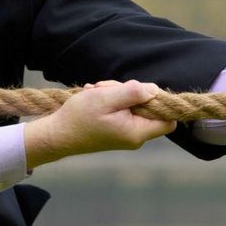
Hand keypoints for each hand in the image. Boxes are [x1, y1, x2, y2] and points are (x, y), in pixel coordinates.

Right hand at [24, 80, 176, 167]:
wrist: (57, 134)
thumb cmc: (80, 118)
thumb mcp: (106, 98)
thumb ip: (132, 92)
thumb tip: (155, 90)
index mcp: (137, 132)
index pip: (169, 120)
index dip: (162, 102)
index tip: (142, 90)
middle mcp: (135, 136)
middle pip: (149, 107)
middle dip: (130, 92)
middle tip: (107, 89)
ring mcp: (125, 133)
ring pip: (133, 105)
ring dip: (116, 93)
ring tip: (96, 93)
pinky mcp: (116, 129)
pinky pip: (122, 109)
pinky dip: (110, 99)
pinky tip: (94, 98)